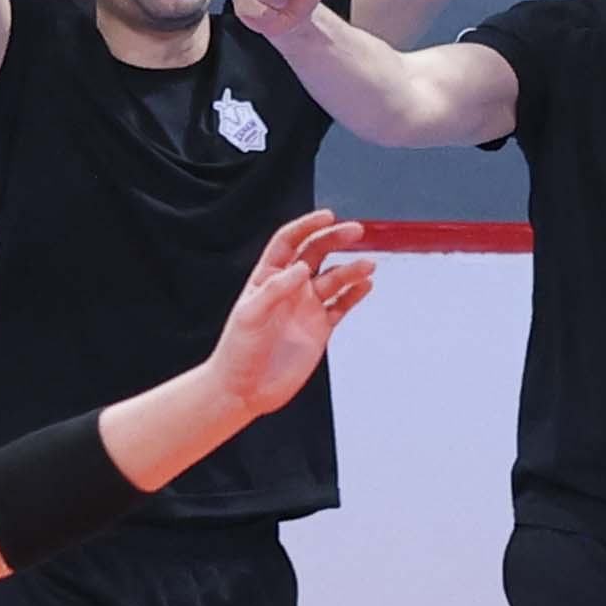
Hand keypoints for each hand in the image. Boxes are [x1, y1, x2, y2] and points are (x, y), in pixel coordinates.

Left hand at [207, 209, 377, 410]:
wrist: (244, 388)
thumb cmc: (238, 350)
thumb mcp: (249, 315)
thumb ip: (275, 290)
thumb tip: (300, 269)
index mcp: (267, 277)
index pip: (288, 242)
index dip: (306, 226)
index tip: (326, 216)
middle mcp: (289, 288)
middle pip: (316, 253)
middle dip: (335, 239)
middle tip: (356, 231)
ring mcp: (306, 307)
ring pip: (334, 279)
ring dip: (351, 269)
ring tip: (367, 265)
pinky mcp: (320, 328)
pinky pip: (342, 305)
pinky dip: (355, 294)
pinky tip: (366, 285)